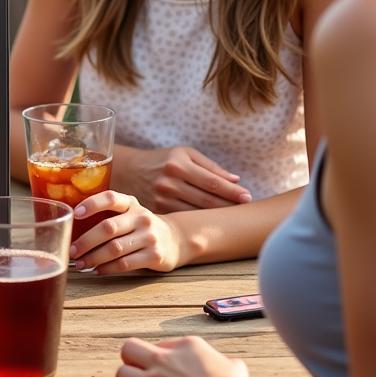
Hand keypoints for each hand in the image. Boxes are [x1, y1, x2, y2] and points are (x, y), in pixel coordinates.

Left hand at [70, 191, 185, 273]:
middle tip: (72, 251)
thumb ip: (107, 213)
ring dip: (94, 258)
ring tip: (81, 264)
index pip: (110, 198)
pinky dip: (108, 268)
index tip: (76, 213)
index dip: (92, 204)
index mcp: (131, 203)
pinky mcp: (155, 256)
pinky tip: (98, 270)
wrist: (175, 239)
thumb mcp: (129, 212)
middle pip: (108, 228)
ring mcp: (150, 237)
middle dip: (86, 241)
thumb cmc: (140, 225)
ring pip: (115, 249)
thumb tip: (71, 224)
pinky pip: (126, 264)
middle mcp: (141, 217)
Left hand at [90, 336, 250, 376]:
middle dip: (130, 360)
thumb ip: (230, 364)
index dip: (159, 357)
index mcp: (182, 346)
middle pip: (129, 349)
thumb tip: (233, 365)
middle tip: (137, 373)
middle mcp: (161, 360)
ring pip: (121, 373)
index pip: (160, 345)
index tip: (164, 370)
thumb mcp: (236, 368)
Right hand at [119, 146, 250, 212]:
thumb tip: (235, 180)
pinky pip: (184, 218)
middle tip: (246, 209)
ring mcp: (161, 199)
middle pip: (207, 200)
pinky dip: (199, 221)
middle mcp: (169, 183)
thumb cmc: (162, 160)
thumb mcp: (183, 154)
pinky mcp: (157, 211)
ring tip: (234, 217)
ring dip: (217, 216)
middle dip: (229, 205)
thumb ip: (210, 166)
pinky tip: (211, 222)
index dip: (232, 191)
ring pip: (197, 212)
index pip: (212, 182)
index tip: (248, 197)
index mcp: (178, 165)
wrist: (127, 170)